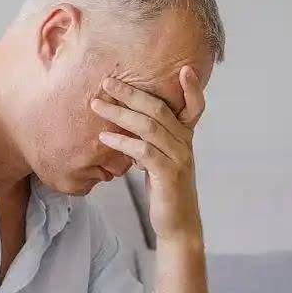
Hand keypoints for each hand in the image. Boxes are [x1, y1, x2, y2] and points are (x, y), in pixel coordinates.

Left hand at [90, 66, 205, 245]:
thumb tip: (127, 126)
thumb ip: (150, 142)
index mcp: (185, 137)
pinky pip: (143, 151)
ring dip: (120, 113)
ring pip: (149, 126)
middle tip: (107, 82)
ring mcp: (179, 158)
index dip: (193, 88)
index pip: (195, 107)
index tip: (184, 68)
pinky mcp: (168, 174)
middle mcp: (185, 143)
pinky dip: (122, 142)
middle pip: (159, 109)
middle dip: (132, 93)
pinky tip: (104, 138)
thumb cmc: (165, 191)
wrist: (177, 224)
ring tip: (96, 105)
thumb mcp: (160, 161)